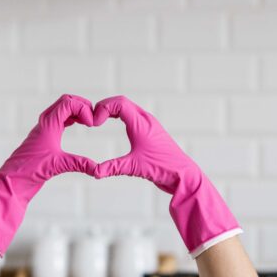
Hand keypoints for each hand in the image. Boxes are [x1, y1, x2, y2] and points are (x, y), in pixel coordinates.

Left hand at [0, 94, 95, 259]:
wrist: (12, 182)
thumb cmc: (30, 172)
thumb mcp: (58, 166)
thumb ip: (80, 164)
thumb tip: (99, 169)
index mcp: (48, 125)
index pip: (68, 103)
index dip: (83, 108)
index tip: (92, 123)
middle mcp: (45, 123)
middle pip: (65, 101)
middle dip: (81, 105)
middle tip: (93, 118)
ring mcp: (43, 129)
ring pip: (61, 109)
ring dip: (76, 110)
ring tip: (88, 121)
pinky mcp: (43, 137)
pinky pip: (59, 119)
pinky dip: (71, 118)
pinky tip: (79, 125)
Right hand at [92, 96, 240, 256]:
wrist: (183, 174)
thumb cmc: (162, 168)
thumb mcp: (133, 167)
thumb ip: (112, 167)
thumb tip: (94, 172)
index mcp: (141, 123)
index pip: (119, 103)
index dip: (103, 108)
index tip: (94, 123)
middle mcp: (146, 119)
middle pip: (122, 102)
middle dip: (105, 107)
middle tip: (93, 119)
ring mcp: (149, 124)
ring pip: (128, 107)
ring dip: (112, 109)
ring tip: (99, 119)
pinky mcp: (150, 131)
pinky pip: (132, 115)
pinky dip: (120, 115)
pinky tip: (113, 123)